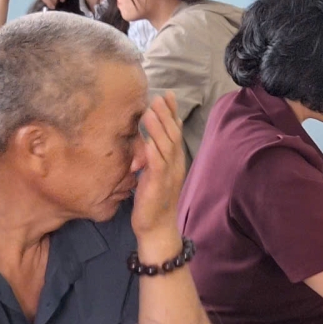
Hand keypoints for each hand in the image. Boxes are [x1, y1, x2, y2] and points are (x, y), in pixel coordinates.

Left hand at [131, 92, 186, 240]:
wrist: (157, 228)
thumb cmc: (153, 202)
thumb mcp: (153, 175)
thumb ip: (152, 158)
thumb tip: (146, 141)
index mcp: (175, 161)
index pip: (175, 132)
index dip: (172, 113)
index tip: (167, 95)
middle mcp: (176, 164)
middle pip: (173, 134)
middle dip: (167, 114)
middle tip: (159, 96)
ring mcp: (169, 174)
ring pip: (166, 146)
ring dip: (159, 127)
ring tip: (150, 110)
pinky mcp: (158, 185)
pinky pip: (158, 165)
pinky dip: (154, 151)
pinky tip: (148, 140)